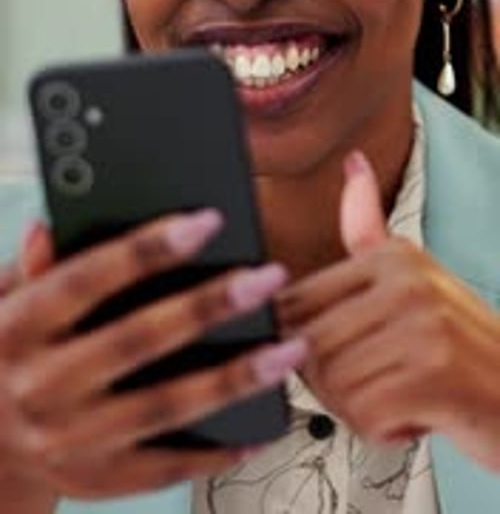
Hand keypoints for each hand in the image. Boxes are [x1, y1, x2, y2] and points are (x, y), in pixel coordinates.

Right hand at [0, 209, 306, 503]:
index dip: (147, 248)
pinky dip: (220, 449)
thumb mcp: (1, 301)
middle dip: (209, 306)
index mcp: (18, 328)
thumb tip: (49, 223)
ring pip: (165, 407)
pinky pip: (167, 467)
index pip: (87, 279)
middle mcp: (41, 386)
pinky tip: (267, 422)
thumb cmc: (5, 351)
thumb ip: (31, 267)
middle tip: (268, 277)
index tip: (208, 221)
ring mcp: (69, 442)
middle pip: (137, 340)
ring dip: (235, 377)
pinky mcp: (95, 481)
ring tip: (291, 348)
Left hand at [279, 152, 499, 471]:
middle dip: (333, 382)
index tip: (345, 352)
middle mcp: (406, 282)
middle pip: (310, 346)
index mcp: (392, 255)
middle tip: (378, 381)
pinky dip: (383, 431)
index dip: (305, 342)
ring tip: (401, 395)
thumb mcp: (413, 275)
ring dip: (359, 409)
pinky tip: (414, 416)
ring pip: (333, 385)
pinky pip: (363, 415)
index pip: (297, 301)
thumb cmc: (462, 344)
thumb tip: (352, 163)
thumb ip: (366, 228)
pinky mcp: (435, 375)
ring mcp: (422, 326)